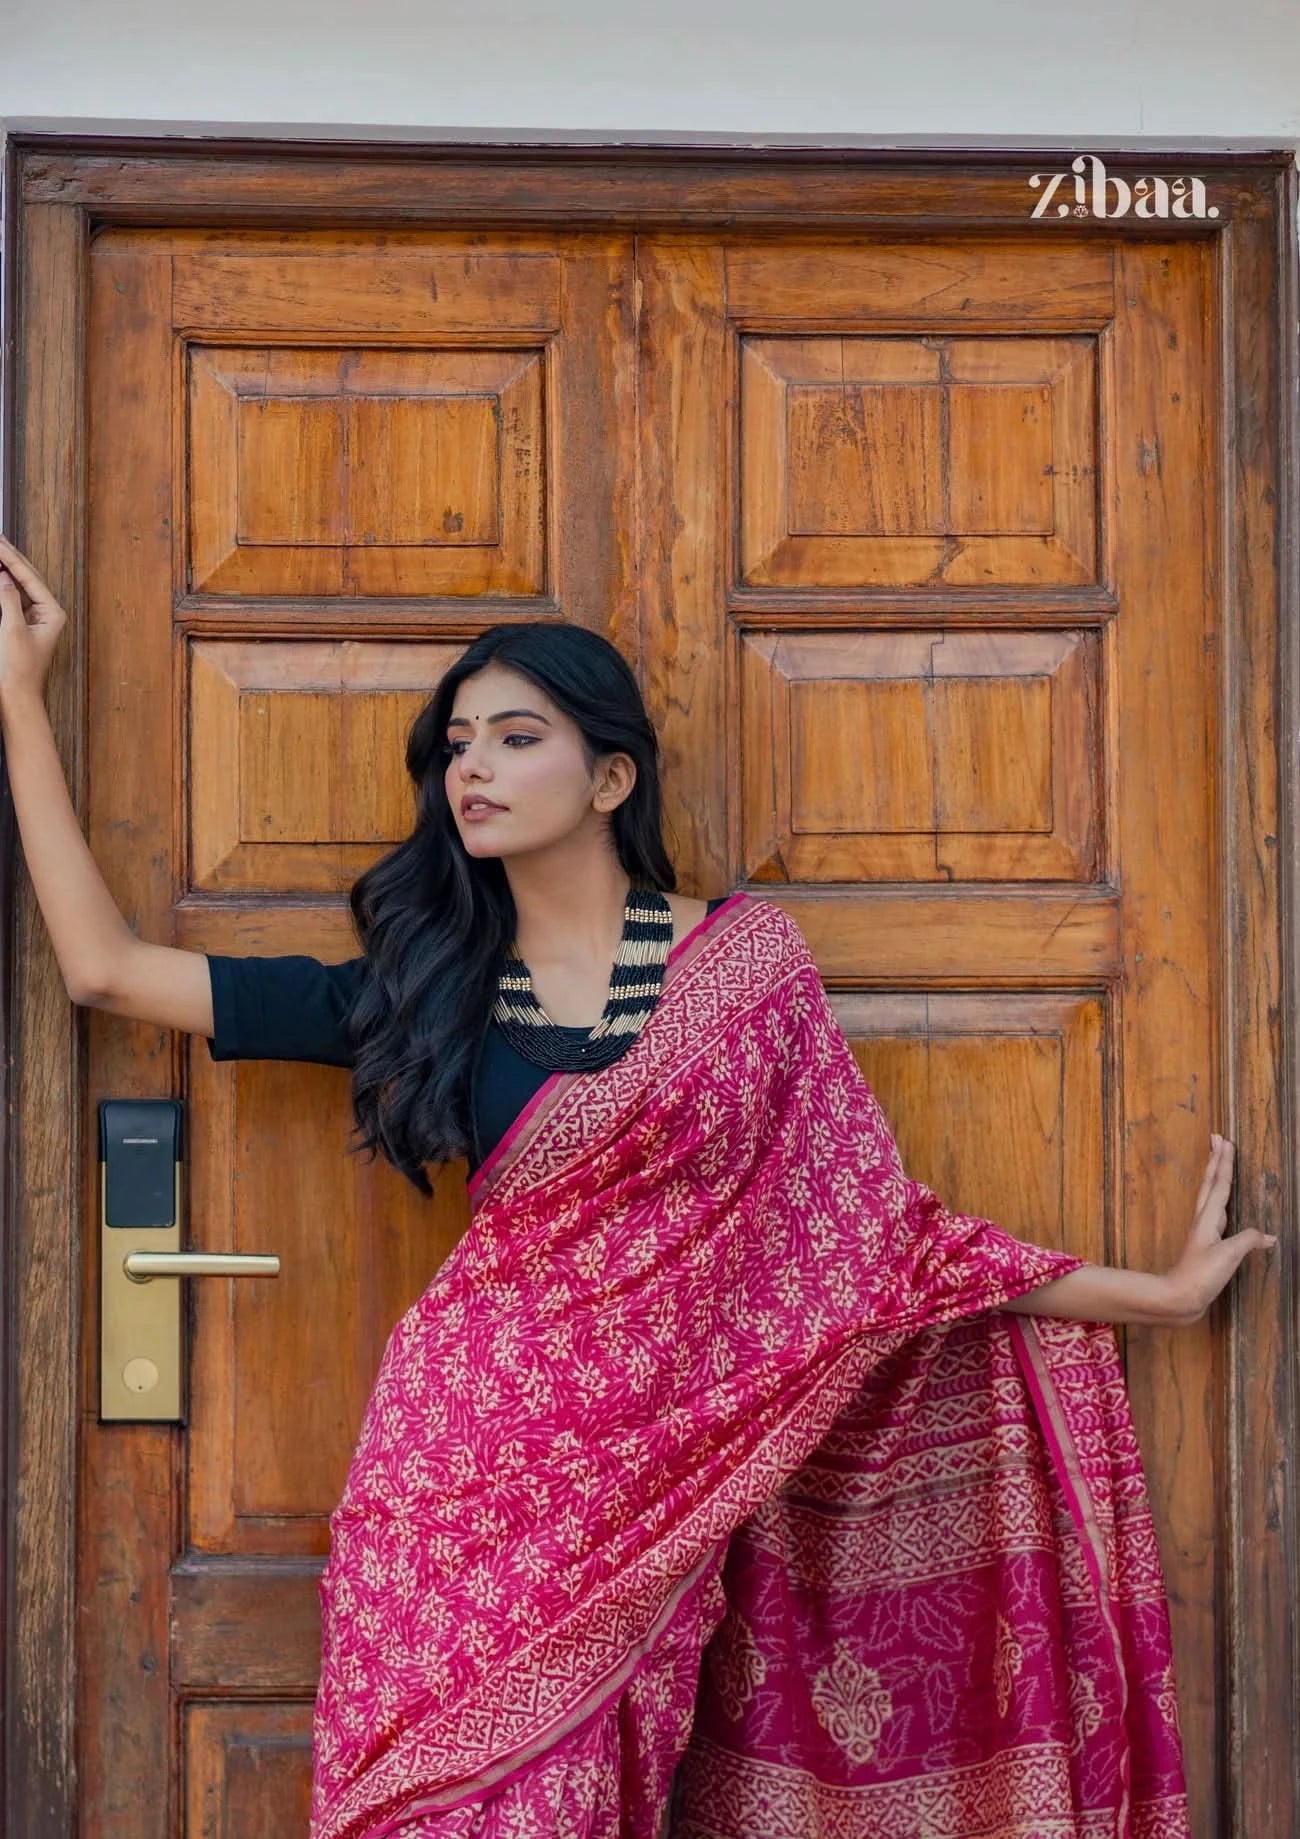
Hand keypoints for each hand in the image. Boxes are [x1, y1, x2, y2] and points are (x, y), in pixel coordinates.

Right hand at [0, 536, 68, 702]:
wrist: (15, 697)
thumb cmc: (18, 671)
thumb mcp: (12, 630)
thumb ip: (9, 600)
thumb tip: (3, 576)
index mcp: (52, 613)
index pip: (29, 577)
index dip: (10, 558)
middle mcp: (46, 613)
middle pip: (26, 577)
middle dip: (9, 557)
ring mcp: (34, 618)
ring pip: (18, 584)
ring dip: (5, 567)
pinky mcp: (20, 624)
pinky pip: (10, 597)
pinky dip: (1, 585)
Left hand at [1164, 1135, 1275, 1323]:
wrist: (1178, 1297)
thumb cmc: (1199, 1276)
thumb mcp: (1228, 1256)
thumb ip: (1248, 1240)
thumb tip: (1269, 1236)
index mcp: (1209, 1219)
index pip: (1219, 1184)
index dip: (1223, 1163)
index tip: (1224, 1141)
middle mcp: (1204, 1220)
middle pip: (1211, 1184)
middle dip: (1216, 1161)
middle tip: (1217, 1139)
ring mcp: (1204, 1232)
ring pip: (1210, 1196)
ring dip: (1215, 1177)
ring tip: (1218, 1162)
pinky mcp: (1206, 1246)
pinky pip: (1215, 1214)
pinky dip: (1221, 1202)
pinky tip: (1227, 1210)